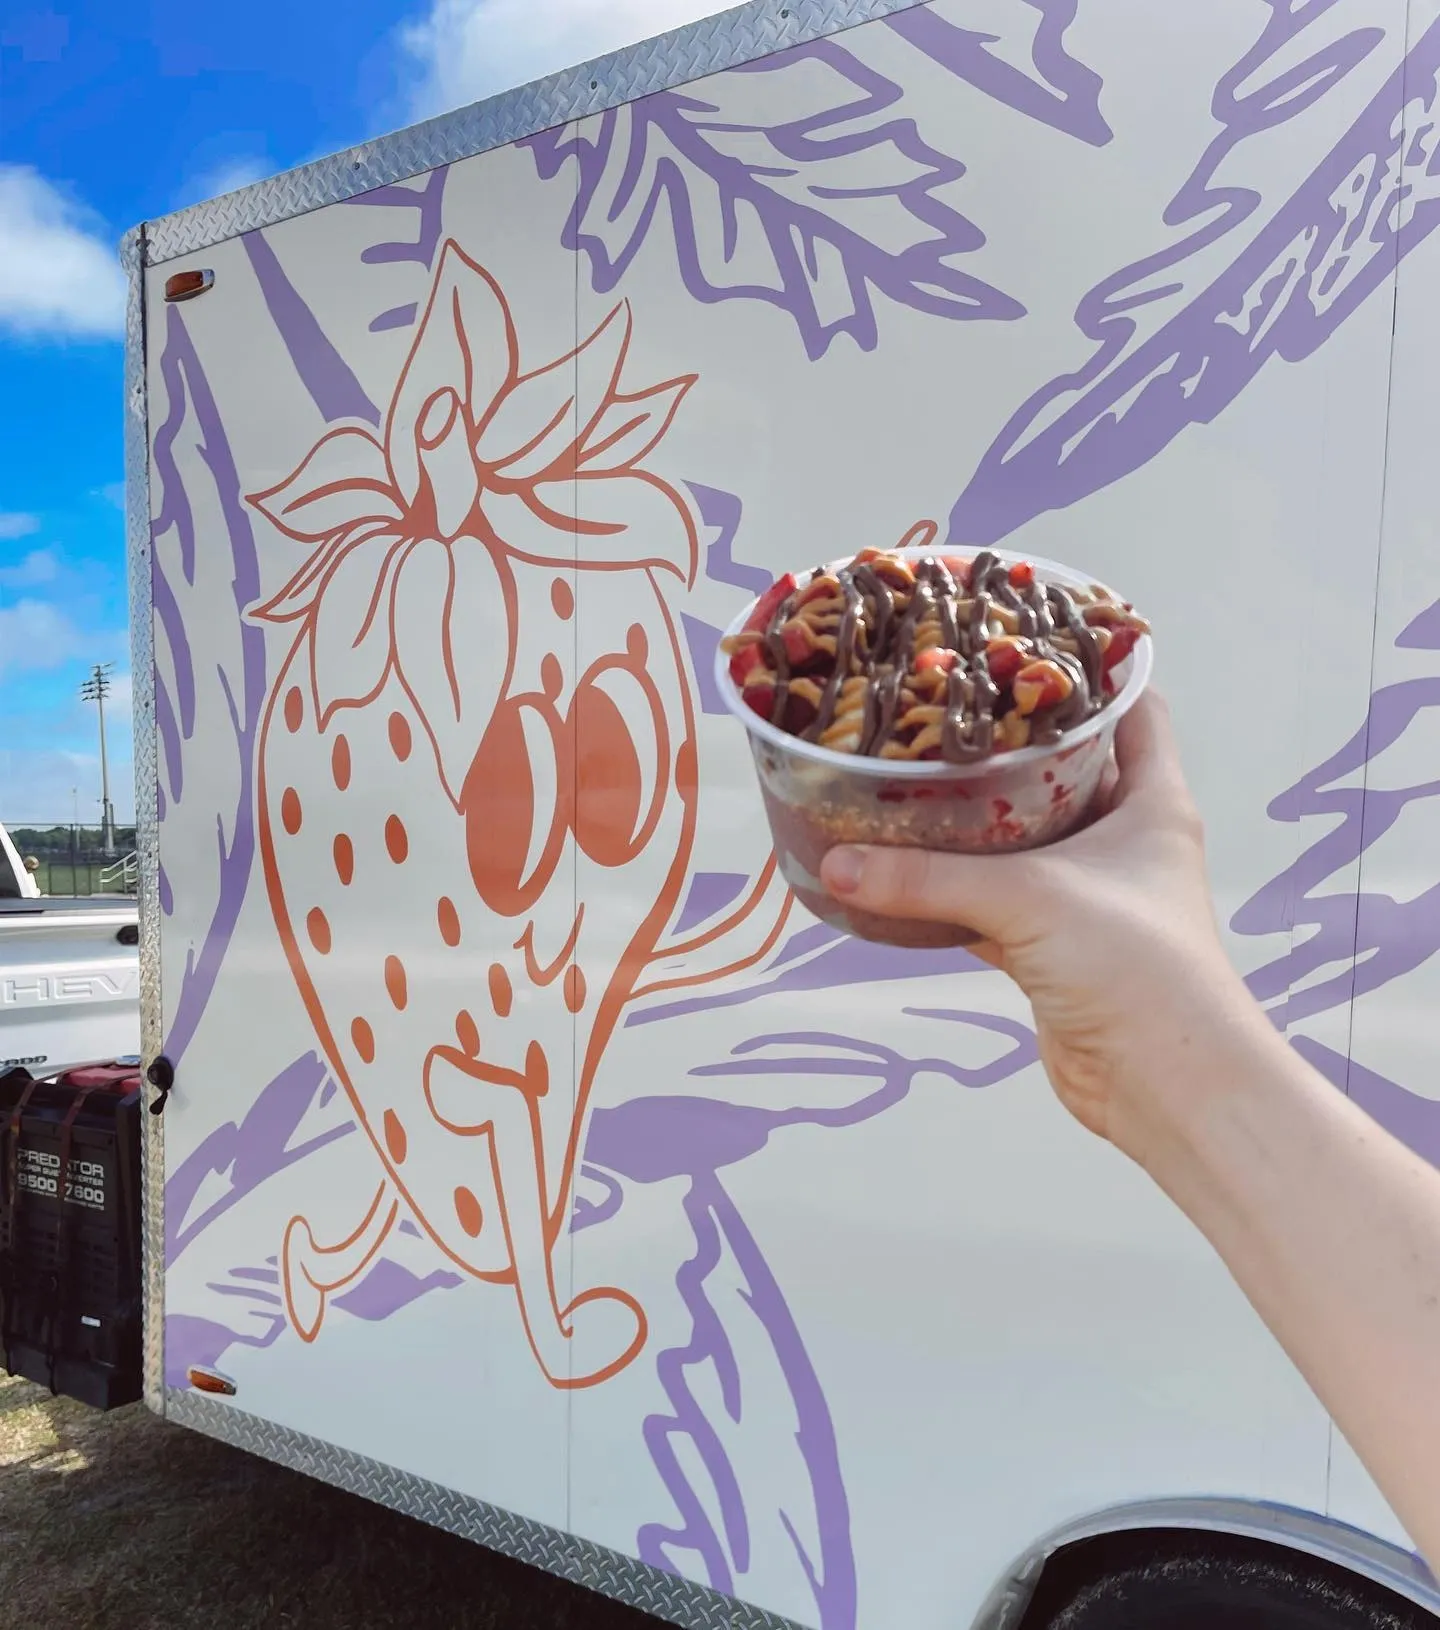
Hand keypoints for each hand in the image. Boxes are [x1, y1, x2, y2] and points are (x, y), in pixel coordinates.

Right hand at [820, 693, 1257, 1158]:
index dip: (1089, 667)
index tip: (1022, 638)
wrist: (1167, 1087)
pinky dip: (953, 888)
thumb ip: (926, 880)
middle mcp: (1124, 840)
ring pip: (1021, 838)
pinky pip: (994, 901)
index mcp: (1151, 801)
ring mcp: (1089, 896)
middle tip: (939, 707)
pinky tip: (902, 870)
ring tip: (906, 776)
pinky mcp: (1055, 947)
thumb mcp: (1028, 900)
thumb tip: (833, 865)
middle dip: (1006, 741)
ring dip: (972, 818)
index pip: (1133, 705)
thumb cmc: (1135, 967)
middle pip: (1064, 767)